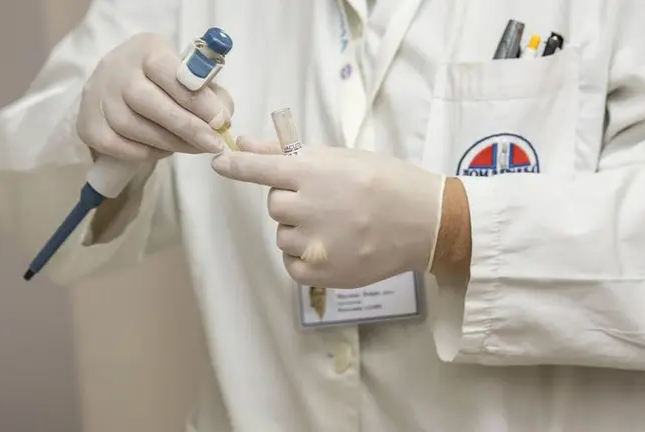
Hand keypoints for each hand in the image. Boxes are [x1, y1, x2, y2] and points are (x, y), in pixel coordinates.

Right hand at [77, 33, 232, 161]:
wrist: (115, 83)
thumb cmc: (163, 80)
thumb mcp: (188, 74)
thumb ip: (211, 94)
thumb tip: (223, 120)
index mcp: (147, 50)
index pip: (170, 73)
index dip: (198, 100)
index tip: (221, 121)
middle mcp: (117, 69)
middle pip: (150, 103)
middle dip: (188, 127)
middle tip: (213, 145)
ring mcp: (98, 97)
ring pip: (134, 127)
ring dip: (170, 143)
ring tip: (194, 148)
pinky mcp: (88, 125)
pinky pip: (119, 146)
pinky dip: (146, 152)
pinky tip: (163, 150)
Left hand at [212, 139, 449, 288]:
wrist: (425, 222)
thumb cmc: (386, 182)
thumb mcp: (342, 157)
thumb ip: (287, 154)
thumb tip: (244, 143)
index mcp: (314, 173)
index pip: (260, 169)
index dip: (236, 166)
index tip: (219, 162)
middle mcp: (310, 207)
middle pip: (275, 205)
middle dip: (293, 201)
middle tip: (327, 200)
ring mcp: (315, 243)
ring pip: (283, 234)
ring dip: (300, 230)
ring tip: (337, 225)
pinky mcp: (321, 272)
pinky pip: (291, 263)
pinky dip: (303, 256)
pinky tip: (331, 246)